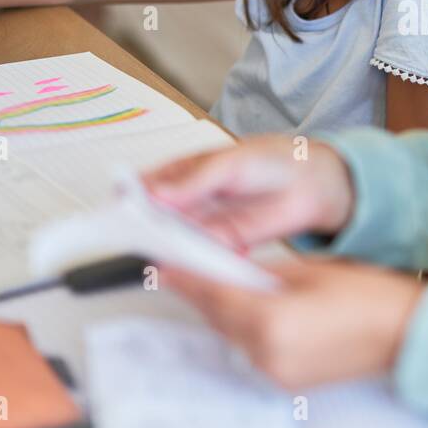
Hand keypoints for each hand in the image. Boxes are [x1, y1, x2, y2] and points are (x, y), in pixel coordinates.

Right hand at [141, 135, 354, 247]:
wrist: (315, 183)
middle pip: (155, 219)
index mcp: (185, 172)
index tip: (111, 214)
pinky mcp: (225, 245)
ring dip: (165, 250)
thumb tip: (156, 194)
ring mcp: (206, 223)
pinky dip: (195, 263)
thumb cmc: (273, 161)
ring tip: (155, 256)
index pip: (145, 187)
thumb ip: (195, 182)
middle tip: (129, 241)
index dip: (125, 201)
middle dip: (141, 231)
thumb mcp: (231, 163)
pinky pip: (203, 256)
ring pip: (177, 240)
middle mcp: (190, 200)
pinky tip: (188, 266)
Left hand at [161, 258, 424, 389]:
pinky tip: (259, 308)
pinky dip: (249, 327)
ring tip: (232, 283)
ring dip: (228, 310)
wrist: (404, 332)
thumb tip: (229, 268)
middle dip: (205, 291)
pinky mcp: (285, 380)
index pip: (214, 295)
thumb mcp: (309, 269)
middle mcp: (268, 353)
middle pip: (218, 317)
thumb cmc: (369, 298)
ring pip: (233, 333)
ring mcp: (276, 372)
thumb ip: (262, 271)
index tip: (166, 265)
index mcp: (272, 321)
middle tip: (191, 266)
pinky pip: (253, 348)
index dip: (186, 277)